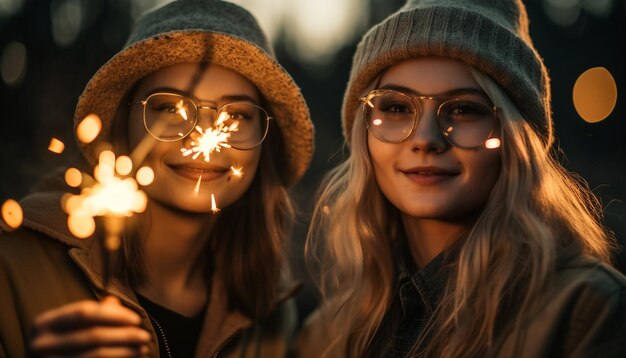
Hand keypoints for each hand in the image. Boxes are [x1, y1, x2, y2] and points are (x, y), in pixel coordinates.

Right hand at [30, 296, 150, 356]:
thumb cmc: (61, 345)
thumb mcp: (69, 326)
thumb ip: (92, 313)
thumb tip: (115, 301)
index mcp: (43, 323)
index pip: (84, 312)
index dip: (113, 315)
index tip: (137, 319)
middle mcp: (40, 344)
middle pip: (92, 335)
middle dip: (124, 335)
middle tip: (146, 336)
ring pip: (96, 355)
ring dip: (125, 351)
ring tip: (143, 348)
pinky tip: (131, 357)